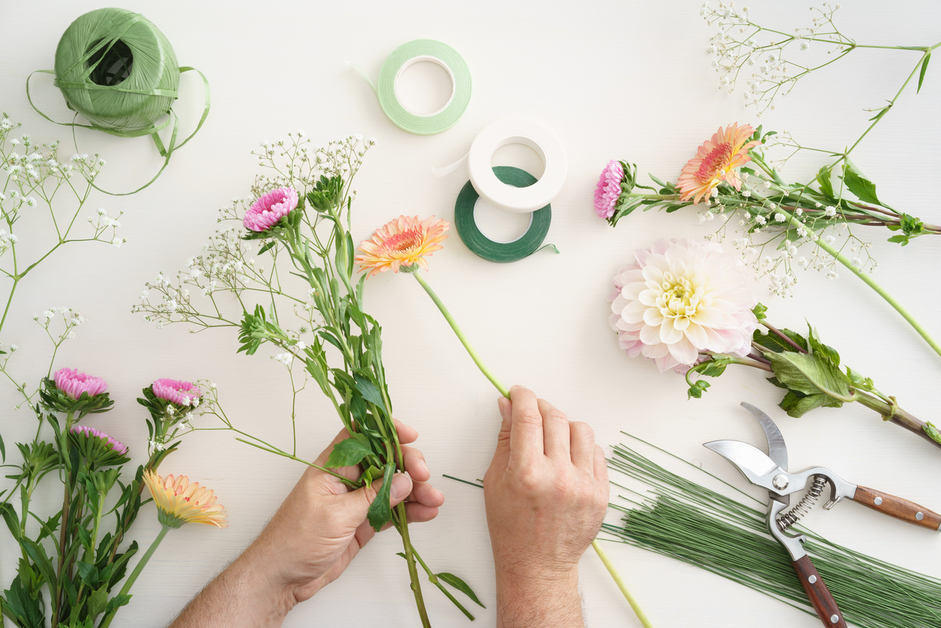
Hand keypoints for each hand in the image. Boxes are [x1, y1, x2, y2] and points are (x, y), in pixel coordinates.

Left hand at [172, 421, 443, 626]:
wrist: (282, 577)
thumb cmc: (296, 539)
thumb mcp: (337, 515)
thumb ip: (374, 496)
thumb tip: (405, 480)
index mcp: (333, 467)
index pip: (362, 436)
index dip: (386, 430)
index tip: (410, 435)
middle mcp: (347, 479)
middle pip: (384, 460)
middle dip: (408, 465)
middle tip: (424, 475)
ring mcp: (357, 501)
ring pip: (393, 487)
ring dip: (415, 491)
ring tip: (435, 499)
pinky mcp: (363, 522)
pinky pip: (391, 510)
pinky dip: (410, 511)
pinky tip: (426, 512)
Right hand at [483, 386, 607, 626]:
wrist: (538, 565)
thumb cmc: (510, 526)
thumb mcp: (495, 481)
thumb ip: (505, 439)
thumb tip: (508, 404)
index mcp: (527, 474)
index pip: (529, 417)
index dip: (523, 396)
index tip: (518, 392)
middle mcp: (559, 477)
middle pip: (556, 418)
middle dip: (541, 408)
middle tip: (532, 412)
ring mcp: (584, 486)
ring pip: (581, 430)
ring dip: (564, 426)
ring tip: (552, 438)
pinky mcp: (601, 494)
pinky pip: (597, 453)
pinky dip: (581, 448)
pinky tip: (567, 457)